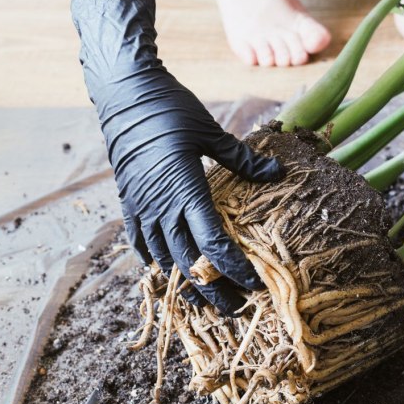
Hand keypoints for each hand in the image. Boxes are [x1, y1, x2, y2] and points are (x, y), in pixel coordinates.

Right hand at [71, 0, 283, 313]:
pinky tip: (167, 271)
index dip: (234, 269)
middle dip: (214, 289)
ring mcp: (140, 206)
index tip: (254, 285)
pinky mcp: (128, 201)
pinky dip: (155, 261)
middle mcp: (160, 206)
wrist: (124, 94)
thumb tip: (279, 172)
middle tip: (236, 309)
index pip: (213, 243)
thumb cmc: (171, 108)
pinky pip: (139, 242)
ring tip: (206, 301)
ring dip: (185, 282)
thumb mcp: (211, 131)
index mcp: (185, 189)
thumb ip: (243, 159)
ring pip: (163, 258)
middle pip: (189, 262)